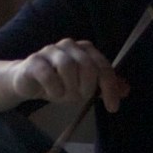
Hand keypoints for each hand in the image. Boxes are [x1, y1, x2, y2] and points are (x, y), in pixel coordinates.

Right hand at [9, 38, 128, 111]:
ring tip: (64, 95)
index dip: (110, 87)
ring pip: (67, 67)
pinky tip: (52, 94)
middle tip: (80, 98)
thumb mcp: (84, 86)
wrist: (27, 81)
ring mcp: (50, 51)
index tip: (112, 107)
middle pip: (87, 66)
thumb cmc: (59, 82)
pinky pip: (48, 74)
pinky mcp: (34, 61)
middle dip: (87, 87)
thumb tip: (126, 89)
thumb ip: (103, 86)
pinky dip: (54, 88)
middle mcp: (69, 45)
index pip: (103, 66)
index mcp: (85, 49)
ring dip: (69, 88)